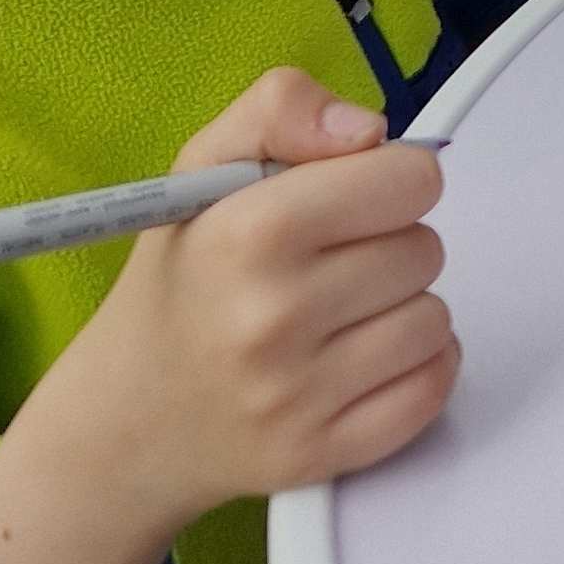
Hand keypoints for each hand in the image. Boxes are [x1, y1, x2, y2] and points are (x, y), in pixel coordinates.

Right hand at [0, 70, 454, 563]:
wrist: (128, 417)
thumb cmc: (183, 275)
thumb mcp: (207, 163)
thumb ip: (286, 108)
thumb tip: (372, 132)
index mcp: (249, 232)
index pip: (410, 180)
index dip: (390, 178)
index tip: (353, 195)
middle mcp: (272, 318)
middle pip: (426, 248)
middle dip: (389, 243)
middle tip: (331, 262)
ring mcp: (298, 398)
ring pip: (435, 318)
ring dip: (401, 307)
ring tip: (339, 311)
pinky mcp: (321, 455)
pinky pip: (433, 388)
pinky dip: (414, 367)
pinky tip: (361, 356)